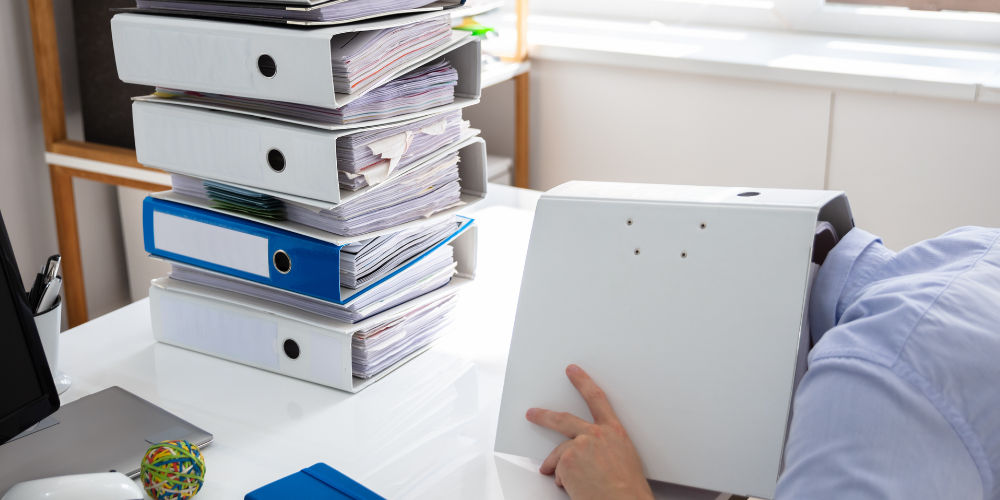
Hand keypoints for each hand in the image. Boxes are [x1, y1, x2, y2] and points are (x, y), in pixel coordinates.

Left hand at [526, 364, 653, 499]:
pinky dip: (563, 480)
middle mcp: (597, 434)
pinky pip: (558, 470)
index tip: (573, 372)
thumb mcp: (625, 459)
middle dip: (544, 415)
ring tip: (554, 473)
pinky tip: (575, 488)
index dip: (583, 382)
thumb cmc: (628, 489)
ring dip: (555, 465)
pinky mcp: (567, 460)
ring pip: (558, 452)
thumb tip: (593, 454)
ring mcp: (580, 445)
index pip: (597, 399)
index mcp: (615, 432)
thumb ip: (606, 448)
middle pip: (563, 418)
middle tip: (533, 413)